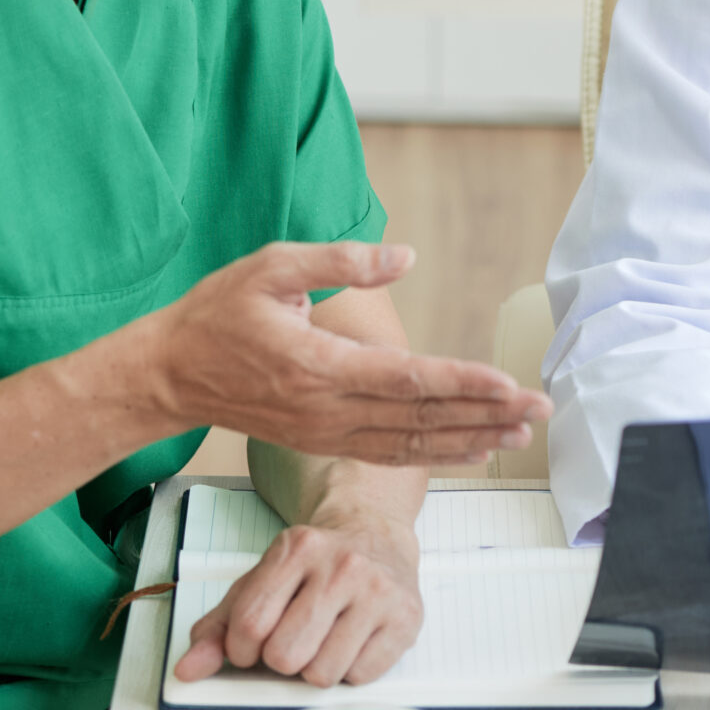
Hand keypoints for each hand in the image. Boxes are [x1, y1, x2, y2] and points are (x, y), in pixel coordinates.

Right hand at [139, 240, 550, 466]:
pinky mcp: (322, 441)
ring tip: (520, 433)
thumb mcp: (272, 266)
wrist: (168, 372)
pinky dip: (435, 454)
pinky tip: (472, 449)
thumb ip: (340, 260)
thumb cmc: (219, 311)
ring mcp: (324, 432)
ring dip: (469, 439)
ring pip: (410, 443)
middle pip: (420, 418)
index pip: (405, 380)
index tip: (508, 383)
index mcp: (318, 365)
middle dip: (485, 414)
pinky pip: (389, 453)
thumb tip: (404, 255)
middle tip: (541, 409)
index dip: (461, 383)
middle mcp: (326, 409)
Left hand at [174, 515, 420, 687]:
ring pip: (322, 674)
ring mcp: (378, 590)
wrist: (373, 533)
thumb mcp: (259, 583)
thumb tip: (187, 671)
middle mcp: (341, 564)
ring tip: (324, 639)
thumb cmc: (310, 567)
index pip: (249, 626)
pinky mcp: (406, 617)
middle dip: (281, 660)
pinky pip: (360, 677)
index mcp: (296, 548)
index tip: (252, 644)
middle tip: (294, 639)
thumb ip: (219, 627)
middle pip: (285, 655)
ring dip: (315, 669)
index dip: (242, 651)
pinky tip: (352, 641)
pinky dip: (349, 671)